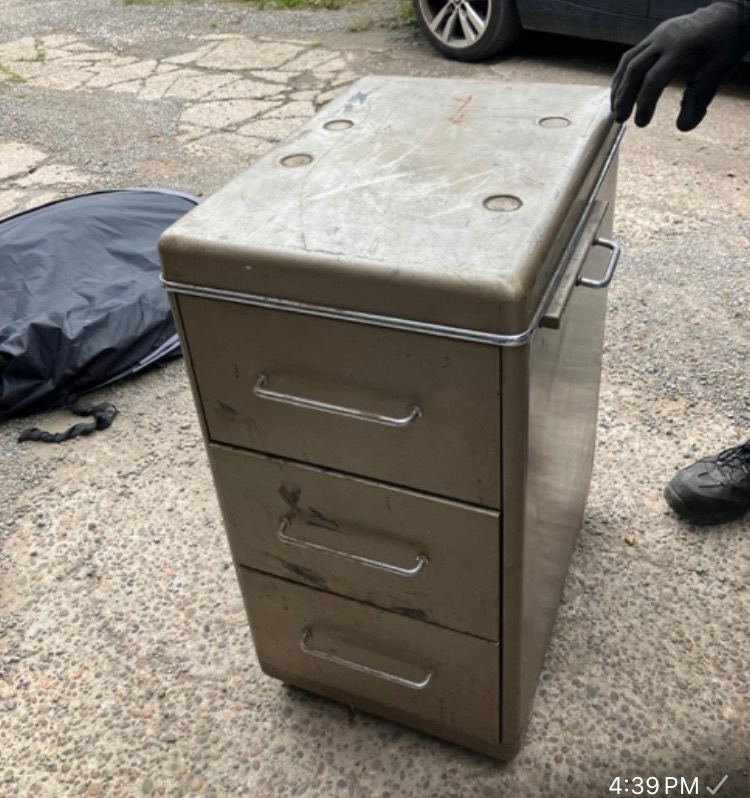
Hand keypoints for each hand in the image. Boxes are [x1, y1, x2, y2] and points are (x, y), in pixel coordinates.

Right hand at [611, 1, 749, 129]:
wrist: (727, 14)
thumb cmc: (725, 44)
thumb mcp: (719, 70)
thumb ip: (700, 98)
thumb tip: (683, 127)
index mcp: (681, 47)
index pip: (654, 79)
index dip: (644, 104)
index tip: (641, 123)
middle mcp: (664, 39)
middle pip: (634, 70)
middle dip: (624, 97)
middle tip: (620, 119)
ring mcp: (656, 35)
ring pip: (628, 62)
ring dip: (618, 87)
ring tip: (615, 110)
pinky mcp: (653, 37)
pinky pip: (631, 57)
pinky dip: (623, 77)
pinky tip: (621, 93)